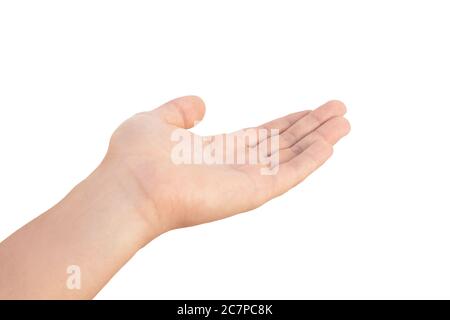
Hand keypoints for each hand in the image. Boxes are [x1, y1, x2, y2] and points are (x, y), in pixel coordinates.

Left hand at [104, 96, 349, 235]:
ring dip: (319, 140)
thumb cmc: (135, 156)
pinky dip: (311, 161)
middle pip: (283, 143)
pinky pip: (289, 175)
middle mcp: (235, 166)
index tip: (309, 110)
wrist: (130, 186)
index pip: (261, 135)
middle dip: (311, 127)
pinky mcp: (251, 192)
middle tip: (338, 110)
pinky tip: (330, 145)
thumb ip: (181, 110)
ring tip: (345, 122)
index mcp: (217, 151)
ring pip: (292, 157)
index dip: (286, 122)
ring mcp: (245, 180)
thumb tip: (202, 104)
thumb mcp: (157, 119)